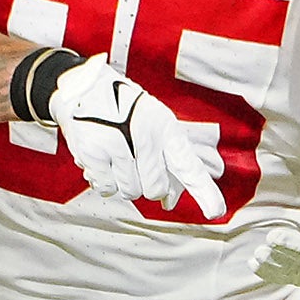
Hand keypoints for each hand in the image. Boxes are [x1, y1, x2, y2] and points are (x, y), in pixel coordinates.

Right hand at [27, 49, 226, 216]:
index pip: (188, 165)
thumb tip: (169, 202)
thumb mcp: (154, 124)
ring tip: (116, 154)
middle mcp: (145, 135)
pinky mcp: (93, 152)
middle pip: (155, 189)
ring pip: (130, 191)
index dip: (204, 191)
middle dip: (147, 184)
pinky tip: (102, 159)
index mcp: (165, 127)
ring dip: (123, 181)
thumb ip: (167, 161)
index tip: (216, 212)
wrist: (84, 88)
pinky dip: (104, 181)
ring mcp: (118, 144)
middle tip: (135, 163)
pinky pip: (107, 188)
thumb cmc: (125, 112)